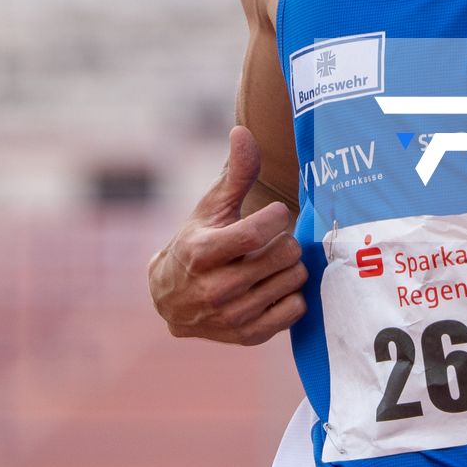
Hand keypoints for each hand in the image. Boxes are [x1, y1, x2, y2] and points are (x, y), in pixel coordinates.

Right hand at [149, 125, 306, 344]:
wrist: (171, 299)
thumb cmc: (197, 241)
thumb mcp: (210, 207)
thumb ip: (235, 173)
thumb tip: (244, 131)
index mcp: (202, 252)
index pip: (259, 232)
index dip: (276, 216)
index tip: (274, 214)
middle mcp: (215, 289)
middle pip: (284, 255)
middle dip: (286, 240)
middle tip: (274, 240)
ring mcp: (232, 316)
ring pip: (293, 280)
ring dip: (290, 266)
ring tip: (273, 262)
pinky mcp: (248, 336)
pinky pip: (295, 310)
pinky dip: (291, 294)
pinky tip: (274, 285)